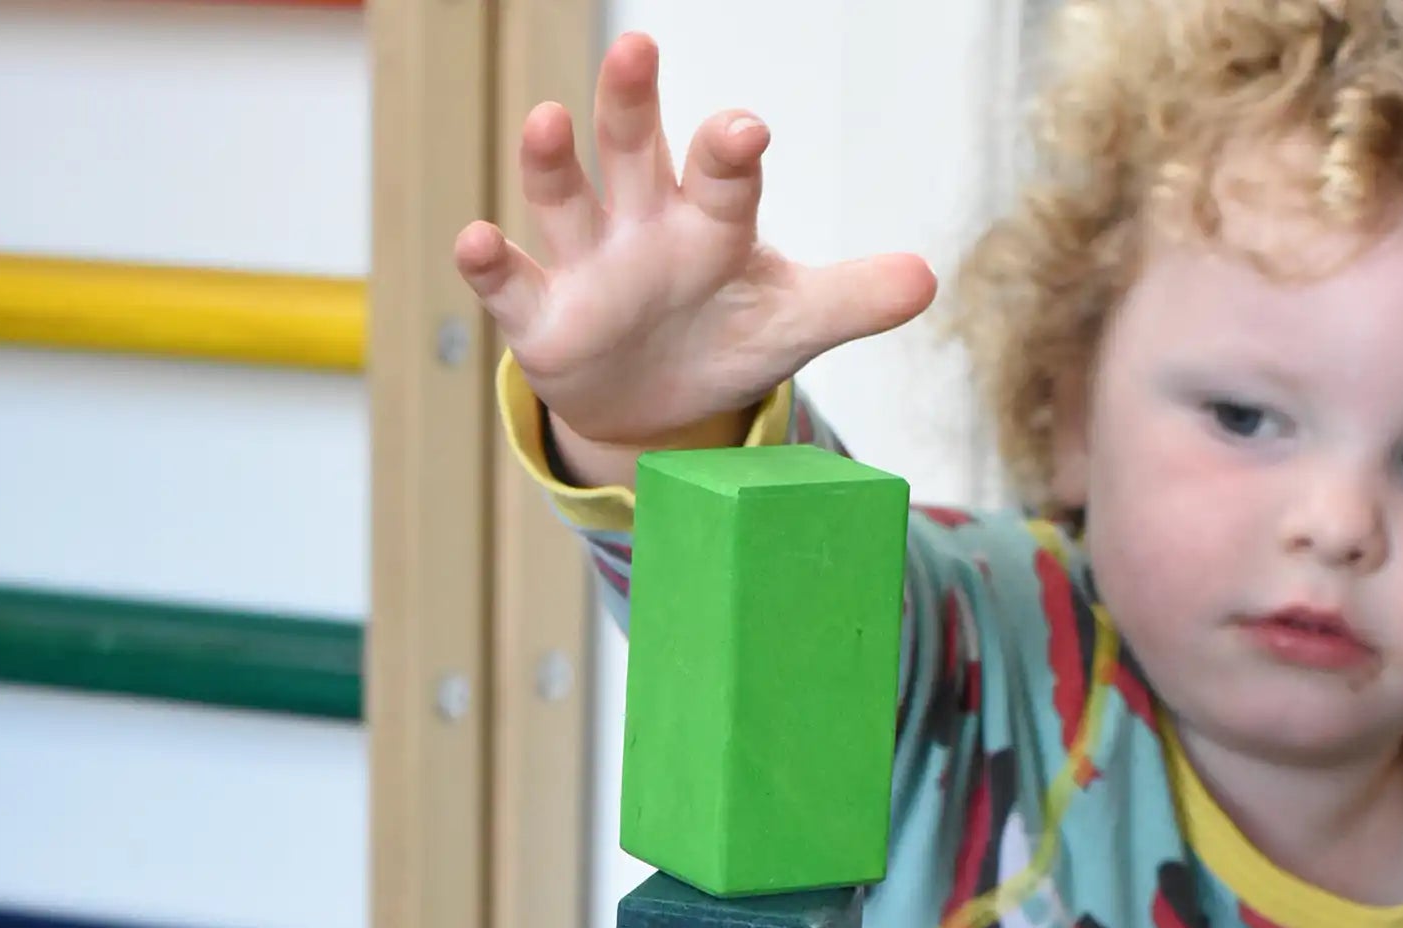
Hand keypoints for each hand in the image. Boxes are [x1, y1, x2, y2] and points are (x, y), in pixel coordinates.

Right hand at [454, 31, 935, 467]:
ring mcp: (585, 265)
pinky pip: (511, 285)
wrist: (660, 403)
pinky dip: (489, 266)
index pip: (724, 174)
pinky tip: (474, 239)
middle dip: (631, 104)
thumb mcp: (792, 324)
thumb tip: (927, 280)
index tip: (745, 130)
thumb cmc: (725, 338)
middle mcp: (641, 224)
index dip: (731, 150)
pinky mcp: (542, 318)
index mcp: (708, 219)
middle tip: (639, 48)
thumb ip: (852, 299)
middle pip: (634, 151)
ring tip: (546, 120)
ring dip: (551, 162)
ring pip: (565, 199)